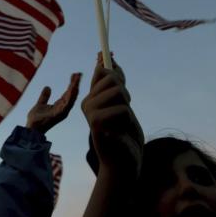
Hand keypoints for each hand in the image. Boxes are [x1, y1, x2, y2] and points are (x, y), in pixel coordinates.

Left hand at [26, 72, 80, 134]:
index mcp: (59, 106)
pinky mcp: (59, 115)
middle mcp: (63, 109)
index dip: (72, 84)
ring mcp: (62, 112)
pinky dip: (70, 97)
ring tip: (77, 79)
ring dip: (74, 88)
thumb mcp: (40, 104)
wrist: (31, 128)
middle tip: (79, 74)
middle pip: (72, 95)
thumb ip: (44, 96)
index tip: (75, 75)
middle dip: (76, 84)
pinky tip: (72, 89)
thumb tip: (48, 87)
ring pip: (71, 98)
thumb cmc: (36, 119)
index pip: (68, 93)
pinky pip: (66, 104)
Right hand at [80, 54, 142, 182]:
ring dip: (126, 105)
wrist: (123, 163)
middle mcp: (87, 102)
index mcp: (93, 97)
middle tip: (124, 110)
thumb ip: (116, 86)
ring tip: (122, 121)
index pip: (100, 72)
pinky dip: (128, 120)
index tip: (109, 53)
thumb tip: (109, 59)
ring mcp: (90, 111)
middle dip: (124, 91)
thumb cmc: (125, 136)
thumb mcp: (123, 106)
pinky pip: (122, 109)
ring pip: (117, 91)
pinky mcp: (95, 122)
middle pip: (110, 77)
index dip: (107, 62)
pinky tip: (120, 131)